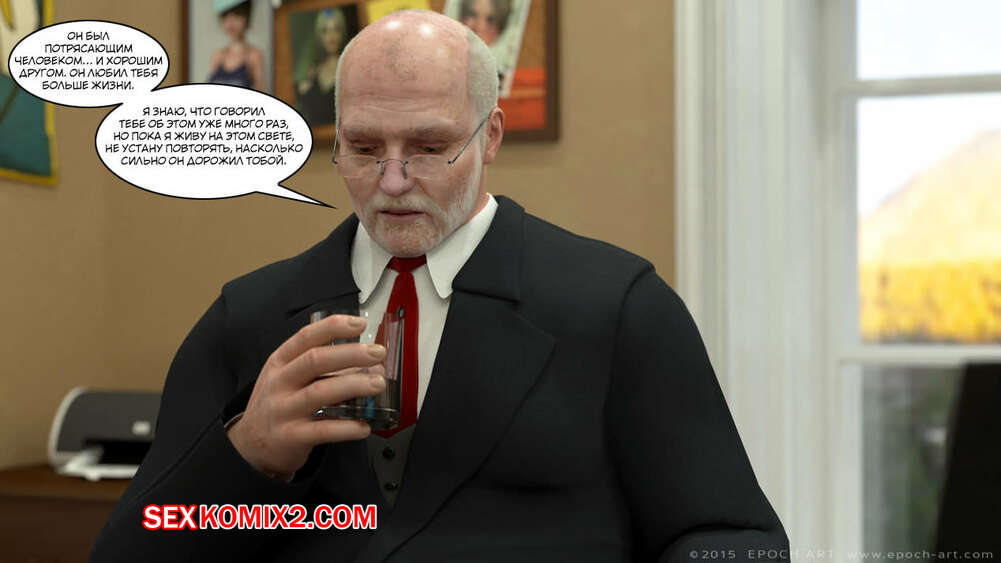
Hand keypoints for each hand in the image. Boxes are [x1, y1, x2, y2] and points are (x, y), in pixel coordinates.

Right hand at [226, 314, 386, 479]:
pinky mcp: (290, 437)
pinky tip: (364, 425)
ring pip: (320, 393)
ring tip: (378, 384)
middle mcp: (280, 383)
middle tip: (378, 353)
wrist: (250, 445)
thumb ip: (320, 366)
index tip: (360, 324)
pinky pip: (322, 431)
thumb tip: (367, 362)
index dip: (333, 327)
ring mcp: (283, 410)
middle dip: (351, 354)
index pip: (306, 337)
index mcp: (280, 362)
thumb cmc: (277, 405)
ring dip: (354, 386)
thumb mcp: (287, 377)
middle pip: (315, 360)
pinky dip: (347, 428)